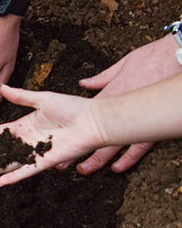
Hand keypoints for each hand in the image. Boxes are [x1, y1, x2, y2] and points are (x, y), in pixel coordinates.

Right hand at [0, 84, 103, 186]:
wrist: (96, 120)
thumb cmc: (72, 108)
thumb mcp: (42, 98)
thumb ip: (20, 96)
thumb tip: (0, 87)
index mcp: (22, 127)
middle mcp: (24, 142)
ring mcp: (34, 153)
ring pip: (4, 163)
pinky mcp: (46, 161)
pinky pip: (25, 171)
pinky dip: (12, 177)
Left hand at [68, 35, 180, 173]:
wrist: (176, 58)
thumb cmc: (151, 59)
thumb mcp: (122, 65)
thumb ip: (102, 78)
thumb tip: (84, 83)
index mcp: (109, 95)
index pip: (85, 115)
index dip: (70, 129)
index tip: (57, 138)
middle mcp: (118, 110)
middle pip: (93, 135)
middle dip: (77, 150)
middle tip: (63, 163)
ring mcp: (134, 120)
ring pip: (112, 145)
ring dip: (97, 159)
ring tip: (84, 169)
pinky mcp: (151, 125)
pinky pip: (138, 147)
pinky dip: (128, 158)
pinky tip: (118, 167)